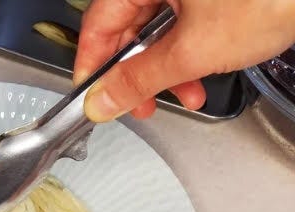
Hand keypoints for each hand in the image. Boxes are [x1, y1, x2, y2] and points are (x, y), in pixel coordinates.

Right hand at [75, 0, 294, 120]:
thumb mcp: (192, 51)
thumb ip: (140, 80)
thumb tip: (103, 100)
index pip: (98, 24)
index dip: (93, 66)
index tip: (95, 98)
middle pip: (127, 29)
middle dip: (137, 74)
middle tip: (139, 104)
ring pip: (158, 31)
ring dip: (167, 70)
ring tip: (185, 94)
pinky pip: (183, 26)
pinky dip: (188, 54)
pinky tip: (201, 74)